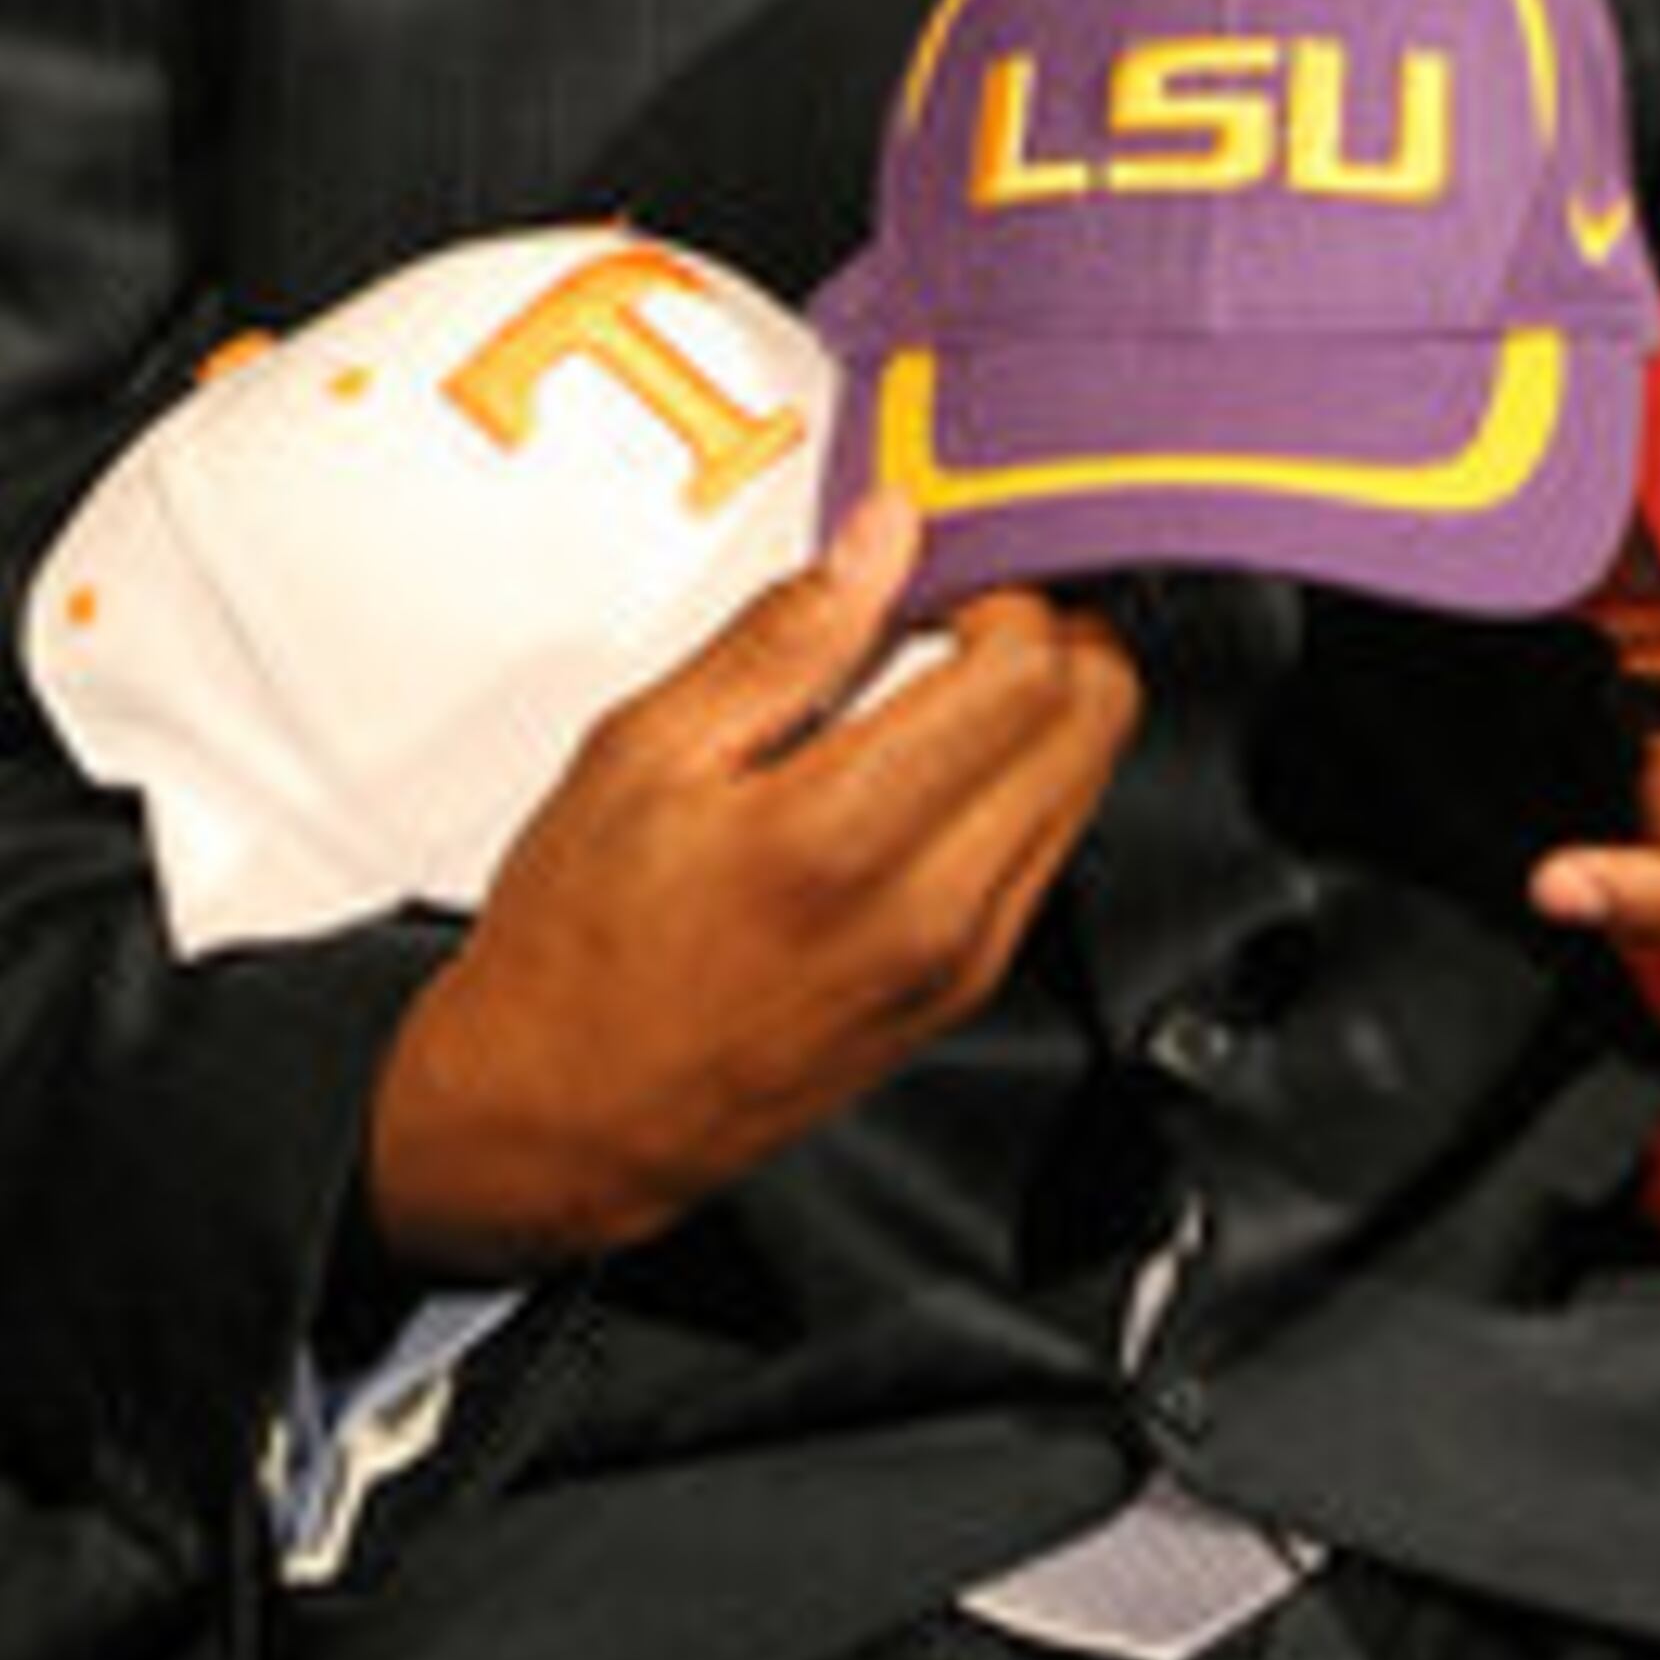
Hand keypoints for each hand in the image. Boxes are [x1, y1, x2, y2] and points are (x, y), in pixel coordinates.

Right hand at [366, 495, 1138, 1272]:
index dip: (1005, 587)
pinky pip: (1047, 851)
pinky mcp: (960, 994)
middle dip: (1051, 633)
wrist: (563, 1117)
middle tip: (966, 608)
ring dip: (1045, 706)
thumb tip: (878, 542)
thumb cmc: (578, 949)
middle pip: (1095, 719)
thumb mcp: (645, 751)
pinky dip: (1021, 780)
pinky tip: (932, 764)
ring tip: (941, 681)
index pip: (1027, 671)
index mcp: (842, 836)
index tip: (945, 571)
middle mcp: (929, 913)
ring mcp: (957, 963)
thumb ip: (782, 636)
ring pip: (1088, 782)